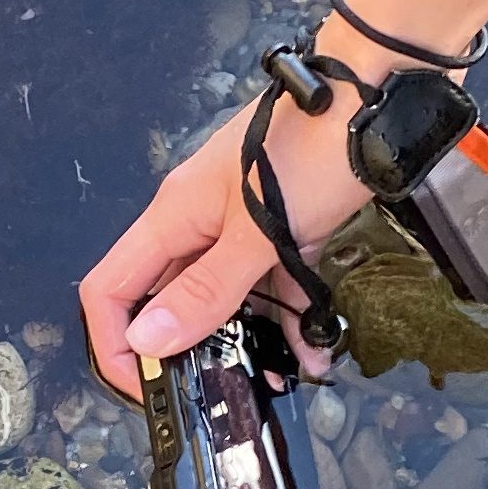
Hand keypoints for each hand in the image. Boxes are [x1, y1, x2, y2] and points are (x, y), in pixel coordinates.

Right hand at [78, 85, 368, 402]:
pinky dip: (288, 317)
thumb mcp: (258, 233)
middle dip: (189, 353)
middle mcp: (197, 224)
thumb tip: (146, 342)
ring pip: (224, 299)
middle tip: (221, 396)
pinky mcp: (282, 228)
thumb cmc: (310, 153)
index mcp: (172, 219)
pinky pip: (270, 283)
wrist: (376, 92)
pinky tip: (316, 351)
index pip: (111, 291)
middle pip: (168, 301)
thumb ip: (205, 290)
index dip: (115, 345)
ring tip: (280, 380)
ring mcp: (240, 226)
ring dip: (246, 342)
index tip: (150, 387)